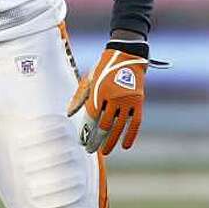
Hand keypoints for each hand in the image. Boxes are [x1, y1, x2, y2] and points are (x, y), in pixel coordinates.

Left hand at [67, 40, 168, 154]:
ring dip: (111, 141)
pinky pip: (135, 123)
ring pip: (119, 127)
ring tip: (104, 151)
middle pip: (104, 125)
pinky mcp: (139, 102)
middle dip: (96, 139)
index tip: (82, 141)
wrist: (127, 56)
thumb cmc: (103, 69)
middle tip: (91, 149)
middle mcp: (113, 97)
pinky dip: (130, 135)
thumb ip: (79, 97)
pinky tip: (124, 146)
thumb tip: (69, 114)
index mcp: (99, 91)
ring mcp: (127, 100)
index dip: (86, 131)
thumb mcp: (88, 79)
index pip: (91, 117)